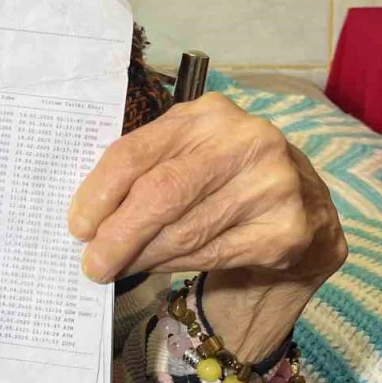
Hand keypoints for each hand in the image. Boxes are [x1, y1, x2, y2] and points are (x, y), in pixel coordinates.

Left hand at [68, 93, 345, 359]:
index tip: (77, 227)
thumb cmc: (224, 181)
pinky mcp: (287, 229)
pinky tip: (159, 267)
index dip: (99, 192)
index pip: (136, 151)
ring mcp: (273, 184)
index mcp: (207, 114)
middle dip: (119, 234)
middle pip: (162, 192)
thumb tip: (89, 219)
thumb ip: (144, 172)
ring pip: (185, 229)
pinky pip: (213, 254)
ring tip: (119, 267)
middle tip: (93, 264)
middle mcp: (245, 141)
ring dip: (143, 255)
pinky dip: (176, 265)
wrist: (304, 211)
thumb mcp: (186, 157)